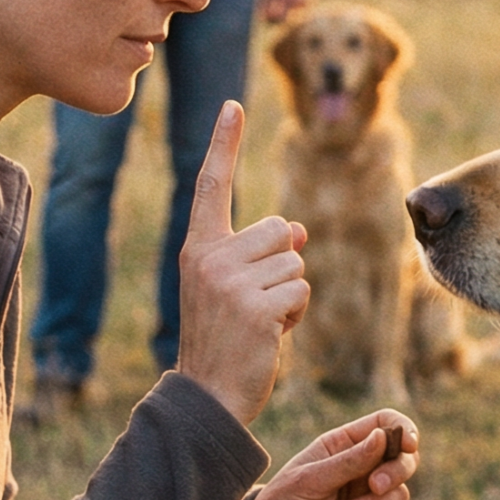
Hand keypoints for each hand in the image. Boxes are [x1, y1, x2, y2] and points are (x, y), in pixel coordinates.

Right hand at [176, 102, 308, 423]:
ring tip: (260, 323)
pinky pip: (302, 292)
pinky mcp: (256, 306)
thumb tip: (297, 230)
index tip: (232, 105)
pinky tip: (270, 334)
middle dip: (282, 266)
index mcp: (198, 248)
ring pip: (296, 263)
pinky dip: (296, 315)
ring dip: (291, 295)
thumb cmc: (225, 340)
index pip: (211, 186)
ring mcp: (231, 282)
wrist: (208, 394)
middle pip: (279, 230)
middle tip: (255, 306)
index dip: (223, 144)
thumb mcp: (236, 289)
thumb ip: (260, 255)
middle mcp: (209, 258)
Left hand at [245, 411, 420, 499]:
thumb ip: (349, 460)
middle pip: (404, 459)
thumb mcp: (310, 479)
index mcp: (344, 446)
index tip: (407, 445)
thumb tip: (384, 436)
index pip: (386, 424)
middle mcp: (361, 471)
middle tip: (375, 485)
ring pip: (400, 495)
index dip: (403, 430)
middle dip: (396, 471)